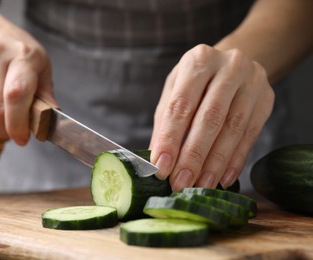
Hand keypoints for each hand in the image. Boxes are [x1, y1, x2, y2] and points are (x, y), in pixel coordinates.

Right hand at [0, 18, 56, 144]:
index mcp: (23, 56)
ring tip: (3, 114)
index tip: (23, 138)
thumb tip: (52, 116)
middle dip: (6, 130)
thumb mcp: (41, 64)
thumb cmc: (19, 50)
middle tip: (14, 134)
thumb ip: (46, 92)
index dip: (19, 123)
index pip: (16, 94)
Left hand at [149, 44, 274, 191]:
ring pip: (233, 129)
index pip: (181, 105)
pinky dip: (235, 160)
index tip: (161, 168)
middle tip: (181, 183)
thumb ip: (166, 122)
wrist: (232, 64)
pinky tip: (223, 178)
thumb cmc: (197, 81)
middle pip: (209, 118)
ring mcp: (252, 81)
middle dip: (193, 156)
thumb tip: (157, 161)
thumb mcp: (175, 91)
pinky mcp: (266, 99)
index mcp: (198, 60)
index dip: (170, 139)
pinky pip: (251, 134)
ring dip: (215, 163)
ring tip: (201, 186)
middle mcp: (228, 66)